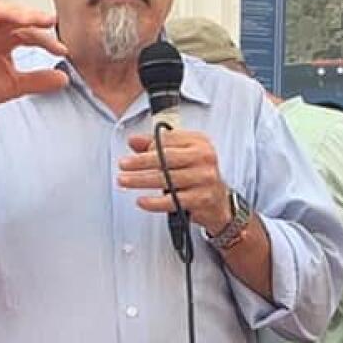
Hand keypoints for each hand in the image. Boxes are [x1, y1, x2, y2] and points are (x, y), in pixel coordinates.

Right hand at [0, 1, 68, 117]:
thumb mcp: (14, 86)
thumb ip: (38, 81)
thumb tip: (65, 79)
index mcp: (7, 39)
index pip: (31, 33)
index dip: (47, 40)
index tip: (62, 50)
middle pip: (14, 14)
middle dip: (32, 16)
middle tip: (49, 21)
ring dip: (11, 12)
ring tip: (27, 18)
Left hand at [117, 130, 231, 233]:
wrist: (219, 203)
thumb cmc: (198, 176)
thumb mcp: (181, 154)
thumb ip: (157, 145)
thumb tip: (133, 140)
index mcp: (199, 142)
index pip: (168, 140)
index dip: (146, 147)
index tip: (130, 154)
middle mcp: (204, 158)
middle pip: (165, 158)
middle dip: (140, 162)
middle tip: (123, 166)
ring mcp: (204, 179)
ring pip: (166, 179)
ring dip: (141, 181)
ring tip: (125, 181)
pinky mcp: (201, 199)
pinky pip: (173, 201)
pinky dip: (154, 202)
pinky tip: (142, 201)